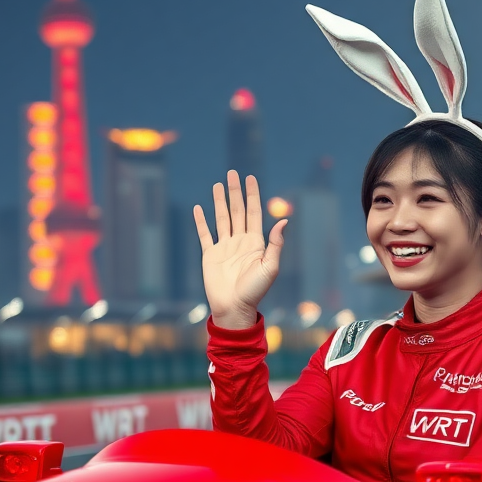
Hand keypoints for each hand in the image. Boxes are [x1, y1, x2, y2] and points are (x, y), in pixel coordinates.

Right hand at [193, 171, 286, 329]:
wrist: (234, 308)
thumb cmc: (255, 291)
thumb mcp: (270, 267)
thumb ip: (275, 244)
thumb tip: (283, 221)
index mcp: (256, 243)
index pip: (253, 212)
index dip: (252, 195)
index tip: (250, 178)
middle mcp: (240, 241)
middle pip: (237, 211)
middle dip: (235, 192)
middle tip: (232, 173)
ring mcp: (224, 247)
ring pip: (222, 218)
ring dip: (220, 201)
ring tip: (217, 185)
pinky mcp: (210, 255)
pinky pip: (205, 234)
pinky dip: (201, 221)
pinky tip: (199, 208)